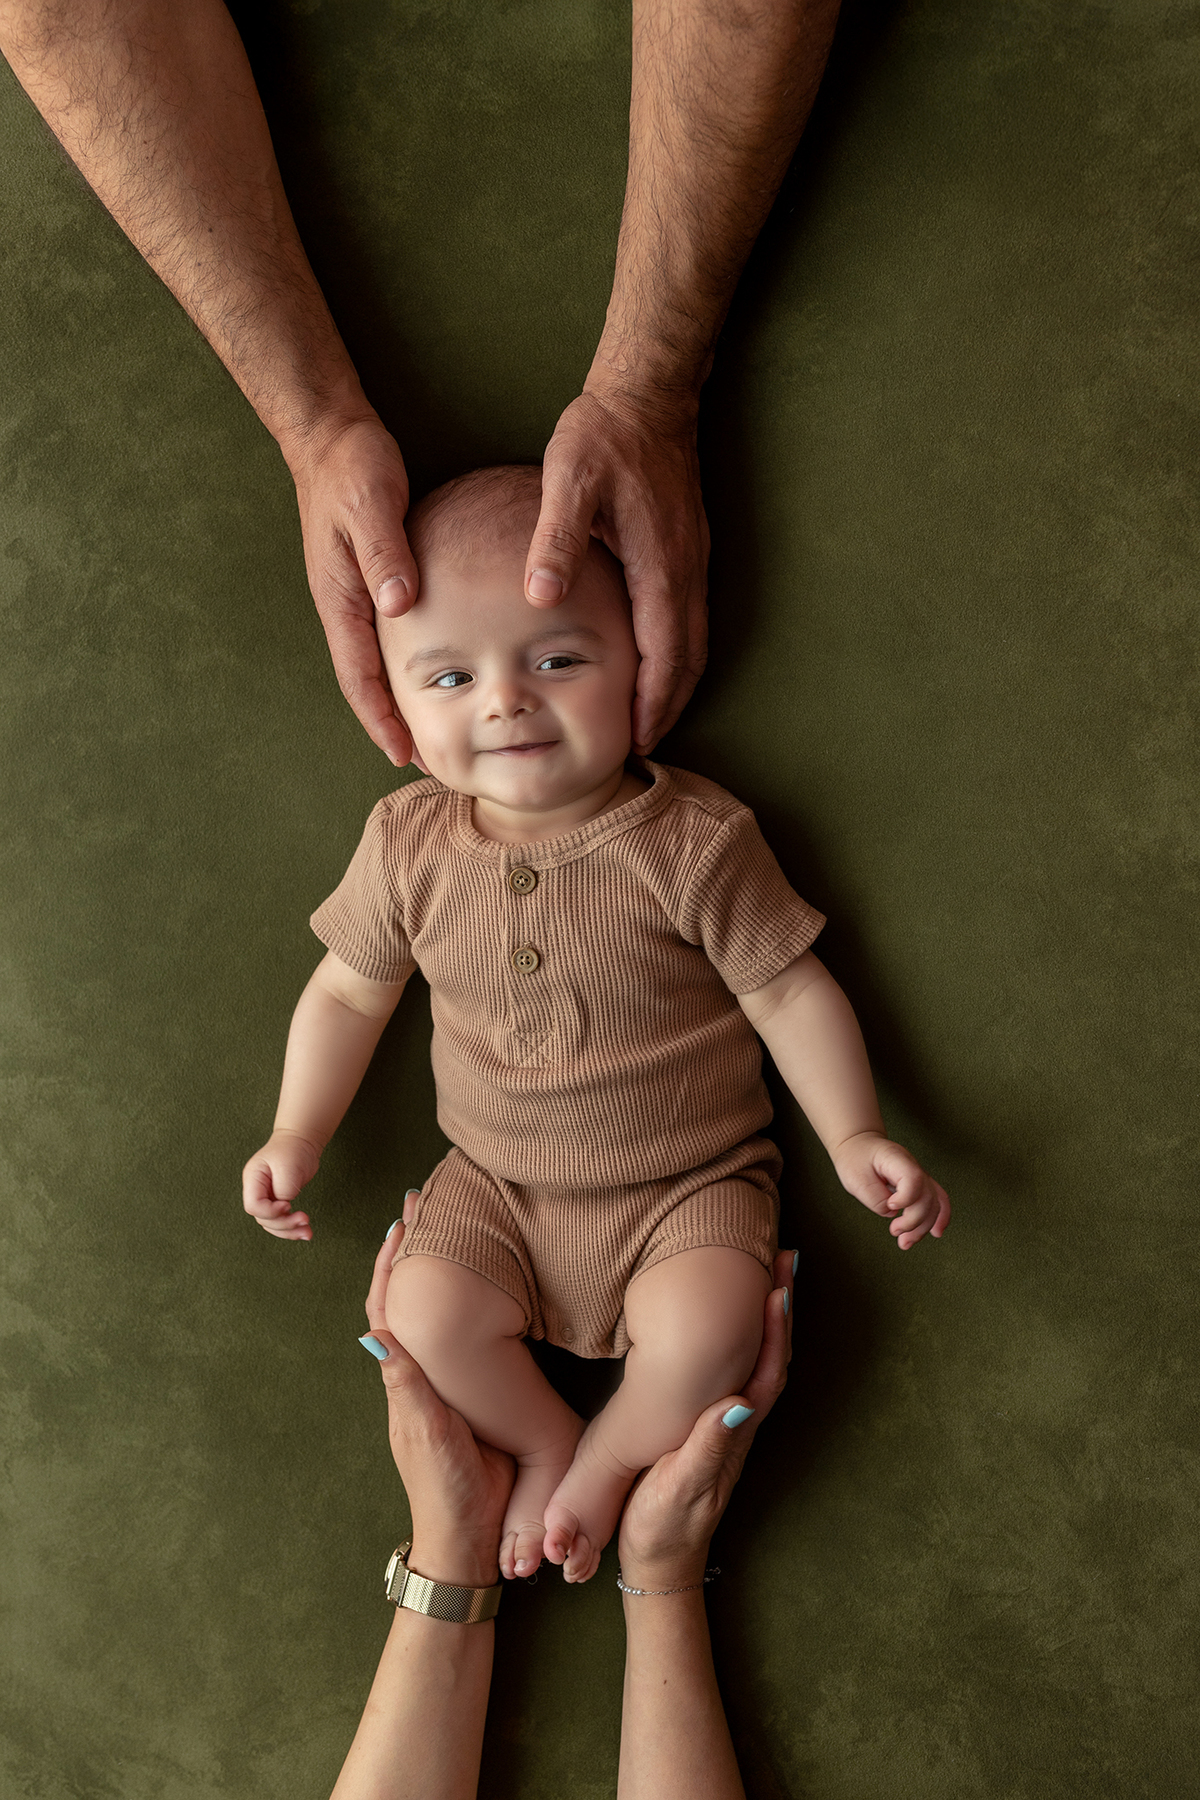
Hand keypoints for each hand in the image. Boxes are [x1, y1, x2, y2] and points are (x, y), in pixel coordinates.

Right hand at [241, 1128, 319, 1239]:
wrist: (300, 1141)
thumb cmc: (293, 1149)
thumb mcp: (288, 1167)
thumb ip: (284, 1190)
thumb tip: (285, 1208)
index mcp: (253, 1178)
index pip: (254, 1206)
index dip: (270, 1211)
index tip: (288, 1204)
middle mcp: (256, 1190)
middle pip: (263, 1218)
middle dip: (284, 1224)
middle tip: (305, 1219)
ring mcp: (266, 1197)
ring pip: (272, 1224)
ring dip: (290, 1231)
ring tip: (308, 1233)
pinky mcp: (277, 1201)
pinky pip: (281, 1221)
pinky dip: (293, 1228)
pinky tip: (305, 1232)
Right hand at [286, 413, 420, 767]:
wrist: (332, 435)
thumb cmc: (352, 467)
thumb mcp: (370, 505)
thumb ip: (384, 554)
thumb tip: (397, 606)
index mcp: (341, 596)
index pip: (358, 674)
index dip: (379, 718)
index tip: (401, 755)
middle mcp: (344, 604)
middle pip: (363, 681)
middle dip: (389, 725)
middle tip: (423, 763)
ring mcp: (355, 594)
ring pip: (373, 662)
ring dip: (395, 700)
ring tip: (428, 731)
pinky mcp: (369, 580)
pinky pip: (383, 638)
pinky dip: (402, 667)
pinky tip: (430, 674)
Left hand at [361, 1209, 514, 1586]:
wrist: (468, 1538)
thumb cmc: (449, 1488)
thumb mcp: (428, 1434)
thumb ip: (407, 1386)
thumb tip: (374, 1334)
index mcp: (403, 1380)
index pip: (386, 1308)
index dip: (391, 1263)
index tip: (404, 1218)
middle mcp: (412, 1378)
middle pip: (400, 1301)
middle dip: (407, 1253)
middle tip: (421, 1207)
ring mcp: (434, 1389)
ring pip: (422, 1317)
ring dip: (424, 1273)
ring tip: (439, 1234)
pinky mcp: (460, 1400)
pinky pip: (449, 1340)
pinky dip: (450, 1305)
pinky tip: (466, 1296)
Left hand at [524, 384, 709, 753]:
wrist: (648, 394)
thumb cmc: (604, 436)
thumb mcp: (568, 480)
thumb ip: (555, 538)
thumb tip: (542, 596)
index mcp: (659, 566)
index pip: (662, 655)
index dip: (651, 703)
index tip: (637, 740)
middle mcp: (685, 572)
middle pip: (688, 660)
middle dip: (667, 707)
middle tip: (643, 745)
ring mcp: (692, 562)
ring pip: (695, 642)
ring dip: (675, 683)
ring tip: (648, 717)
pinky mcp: (688, 551)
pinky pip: (690, 619)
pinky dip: (677, 654)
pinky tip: (653, 662)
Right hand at [616, 1248, 793, 1591]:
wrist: (657, 1563)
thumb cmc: (664, 1527)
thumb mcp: (679, 1489)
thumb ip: (706, 1448)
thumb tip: (739, 1403)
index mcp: (734, 1432)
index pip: (766, 1372)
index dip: (776, 1330)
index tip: (780, 1286)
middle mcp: (737, 1422)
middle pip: (770, 1357)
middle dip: (780, 1309)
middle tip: (784, 1258)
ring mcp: (725, 1423)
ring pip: (756, 1361)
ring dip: (767, 1318)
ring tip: (770, 1273)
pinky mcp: (707, 1425)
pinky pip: (735, 1370)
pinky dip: (744, 1338)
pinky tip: (735, 1320)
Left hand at [832, 1131, 950, 1248]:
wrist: (858, 1144)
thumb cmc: (856, 1158)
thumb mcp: (855, 1177)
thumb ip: (874, 1197)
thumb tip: (891, 1213)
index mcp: (896, 1159)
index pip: (914, 1178)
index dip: (906, 1198)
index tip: (891, 1206)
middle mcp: (913, 1166)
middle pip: (927, 1196)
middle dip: (913, 1220)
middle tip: (894, 1231)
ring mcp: (919, 1175)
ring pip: (934, 1203)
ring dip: (923, 1226)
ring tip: (905, 1242)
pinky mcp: (919, 1185)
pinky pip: (937, 1200)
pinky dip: (939, 1217)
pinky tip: (936, 1232)